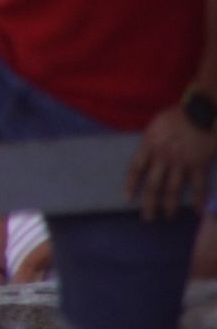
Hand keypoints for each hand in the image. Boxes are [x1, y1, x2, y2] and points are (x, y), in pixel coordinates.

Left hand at [126, 104, 215, 219]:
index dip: (130, 185)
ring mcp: (181, 162)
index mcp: (149, 145)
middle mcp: (163, 157)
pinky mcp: (199, 165)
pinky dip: (198, 200)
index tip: (127, 199)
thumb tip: (147, 156)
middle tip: (147, 217)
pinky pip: (198, 186)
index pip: (135, 169)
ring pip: (172, 189)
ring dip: (169, 206)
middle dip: (149, 203)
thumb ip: (150, 142)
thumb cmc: (176, 115)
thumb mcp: (155, 126)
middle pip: (152, 185)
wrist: (200, 111)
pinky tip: (196, 212)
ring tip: (167, 216)